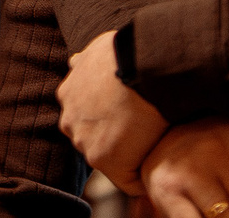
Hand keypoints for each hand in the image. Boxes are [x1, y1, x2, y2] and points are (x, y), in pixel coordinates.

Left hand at [57, 29, 168, 193]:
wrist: (144, 64)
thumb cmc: (129, 52)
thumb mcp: (97, 49)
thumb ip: (84, 61)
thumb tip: (74, 61)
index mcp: (69, 95)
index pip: (88, 118)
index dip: (112, 120)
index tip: (132, 115)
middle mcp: (70, 120)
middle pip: (94, 139)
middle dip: (116, 138)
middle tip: (144, 129)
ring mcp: (84, 141)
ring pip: (109, 159)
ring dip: (130, 156)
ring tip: (154, 146)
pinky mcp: (103, 159)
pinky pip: (127, 179)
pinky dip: (143, 175)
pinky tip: (159, 162)